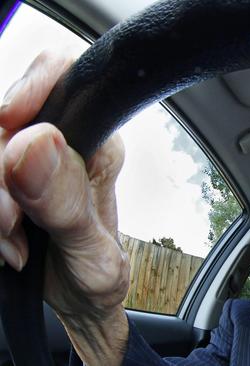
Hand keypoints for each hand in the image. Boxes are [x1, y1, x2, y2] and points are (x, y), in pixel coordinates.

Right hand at [0, 50, 129, 363]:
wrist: (79, 302)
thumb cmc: (97, 274)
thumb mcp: (91, 251)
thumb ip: (65, 200)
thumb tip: (35, 143)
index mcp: (98, 145)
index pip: (65, 78)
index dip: (31, 87)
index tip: (9, 121)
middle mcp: (62, 144)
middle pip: (4, 119)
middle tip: (14, 222)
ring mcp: (27, 161)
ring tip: (16, 243)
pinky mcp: (6, 180)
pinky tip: (6, 245)